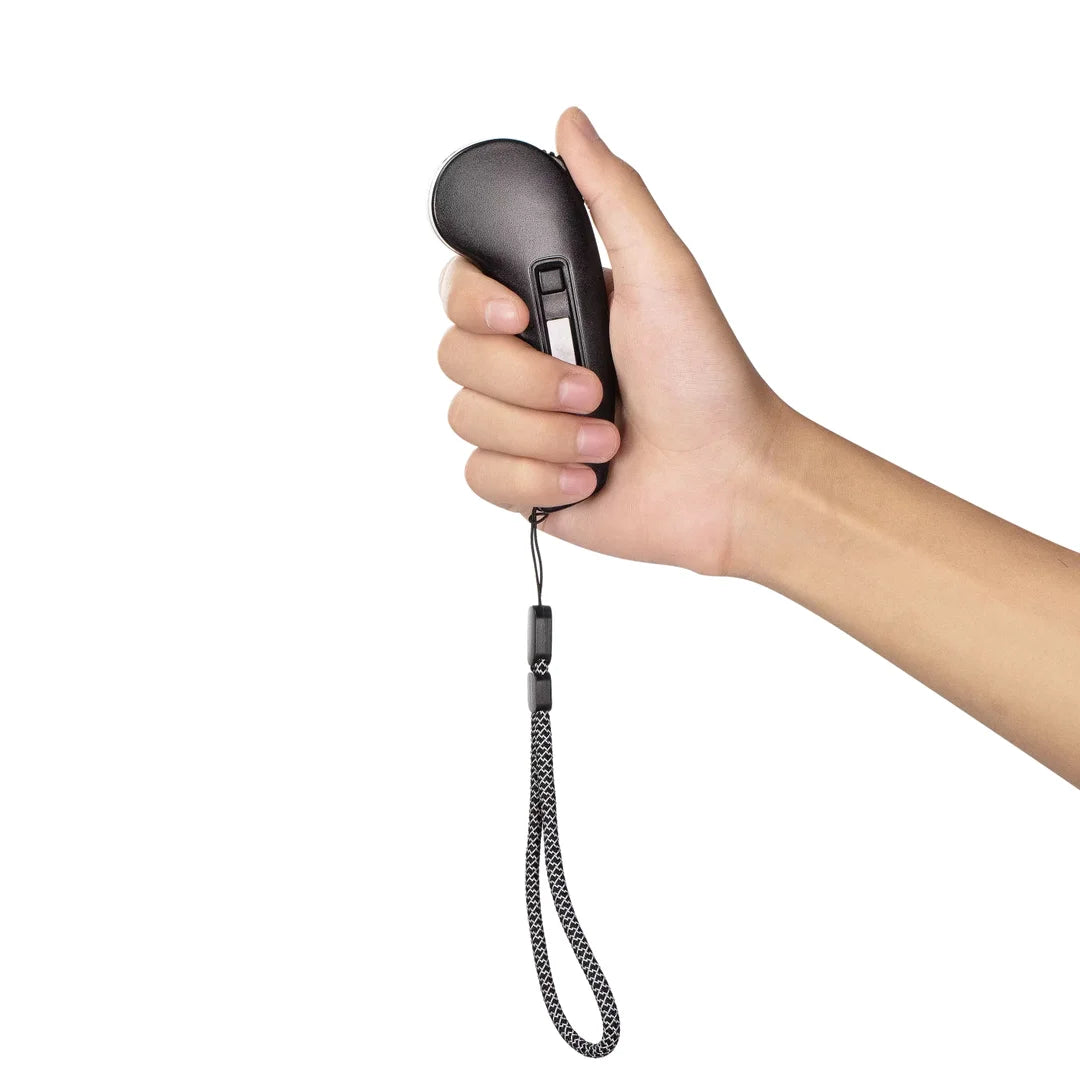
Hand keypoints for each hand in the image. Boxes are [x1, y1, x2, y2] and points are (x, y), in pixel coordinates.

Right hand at [437, 107, 785, 575]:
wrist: (728, 481)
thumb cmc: (707, 380)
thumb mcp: (664, 273)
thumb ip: (612, 196)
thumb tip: (572, 123)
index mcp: (552, 309)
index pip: (461, 289)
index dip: (475, 302)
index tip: (517, 314)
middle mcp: (527, 362)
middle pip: (455, 356)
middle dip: (530, 380)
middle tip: (597, 388)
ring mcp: (521, 424)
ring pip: (467, 418)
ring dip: (546, 434)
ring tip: (606, 440)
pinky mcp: (521, 482)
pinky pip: (481, 476)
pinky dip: (539, 481)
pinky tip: (589, 479)